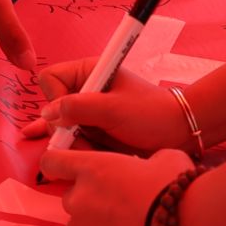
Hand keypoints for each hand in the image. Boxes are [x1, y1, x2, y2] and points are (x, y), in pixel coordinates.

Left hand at [13, 148, 194, 225]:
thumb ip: (142, 161)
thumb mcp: (162, 157)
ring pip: (75, 221)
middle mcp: (78, 197)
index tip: (65, 166)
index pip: (56, 161)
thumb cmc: (177, 188)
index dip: (62, 163)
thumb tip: (146, 166)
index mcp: (92, 168)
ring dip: (92, 221)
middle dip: (91, 197)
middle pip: (71, 195)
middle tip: (122, 205)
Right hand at [18, 57, 195, 152]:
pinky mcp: (92, 130)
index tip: (72, 114)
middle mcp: (84, 89)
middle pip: (52, 106)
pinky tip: (50, 154)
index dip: (55, 98)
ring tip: (92, 150)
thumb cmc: (150, 114)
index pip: (50, 79)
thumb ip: (78, 108)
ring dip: (70, 142)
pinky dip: (66, 146)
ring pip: (60, 127)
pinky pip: (69, 138)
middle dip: (61, 126)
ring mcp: (87, 112)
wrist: (177, 133)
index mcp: (89, 71)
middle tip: (80, 139)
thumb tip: (47, 114)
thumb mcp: (114, 109)